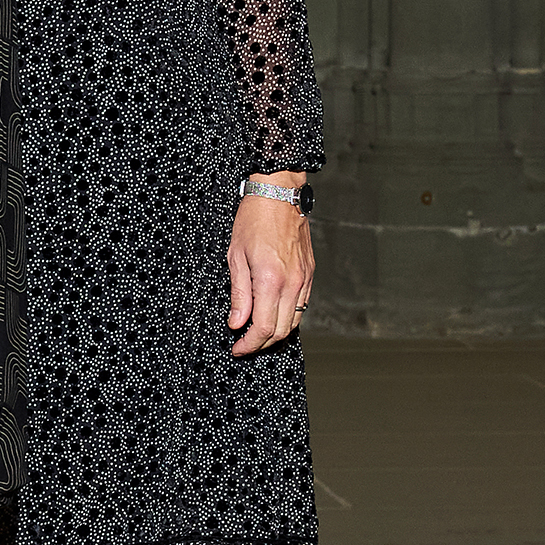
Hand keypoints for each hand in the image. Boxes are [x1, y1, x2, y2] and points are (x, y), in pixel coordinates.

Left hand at [228, 173, 312, 354]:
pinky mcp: (310, 274)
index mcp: (271, 280)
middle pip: (281, 330)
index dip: (249, 344)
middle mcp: (293, 284)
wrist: (279, 196)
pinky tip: (272, 314)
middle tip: (243, 344)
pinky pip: (302, 306)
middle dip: (261, 343)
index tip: (237, 348)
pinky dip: (287, 317)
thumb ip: (239, 294)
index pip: (263, 327)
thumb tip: (236, 323)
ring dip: (276, 333)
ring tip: (255, 333)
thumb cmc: (253, 221)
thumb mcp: (235, 257)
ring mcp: (305, 280)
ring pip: (294, 321)